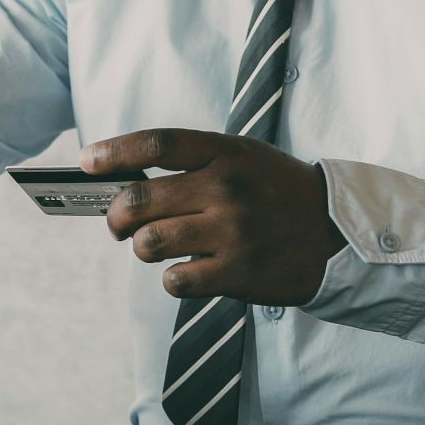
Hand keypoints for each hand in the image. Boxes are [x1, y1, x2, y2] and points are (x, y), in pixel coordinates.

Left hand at [80, 128, 346, 305]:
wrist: (336, 233)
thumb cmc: (278, 191)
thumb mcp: (243, 157)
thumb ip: (193, 162)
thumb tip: (126, 177)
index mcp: (225, 153)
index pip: (156, 145)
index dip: (114, 152)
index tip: (87, 161)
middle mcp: (225, 188)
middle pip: (140, 199)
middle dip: (116, 215)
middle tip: (118, 223)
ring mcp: (232, 231)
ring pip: (149, 243)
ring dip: (143, 248)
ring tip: (157, 246)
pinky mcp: (238, 272)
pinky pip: (177, 280)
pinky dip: (172, 278)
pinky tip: (187, 271)